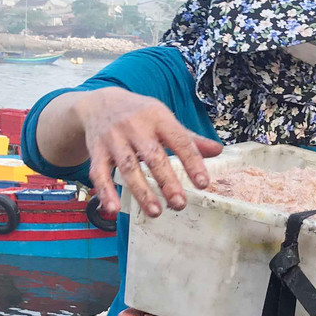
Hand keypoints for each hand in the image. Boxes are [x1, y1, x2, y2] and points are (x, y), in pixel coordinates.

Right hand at [74, 88, 222, 217]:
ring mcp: (114, 138)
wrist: (99, 103)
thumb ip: (189, 138)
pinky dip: (105, 191)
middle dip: (167, 181)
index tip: (203, 183)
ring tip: (155, 212)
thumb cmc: (140, 115)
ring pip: (128, 167)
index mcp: (158, 117)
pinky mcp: (96, 150)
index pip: (179, 140)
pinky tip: (114, 209)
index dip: (192, 162)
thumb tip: (218, 151)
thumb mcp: (164, 119)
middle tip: (180, 204)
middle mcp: (135, 126)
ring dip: (141, 191)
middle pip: (153, 156)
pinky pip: (99, 172)